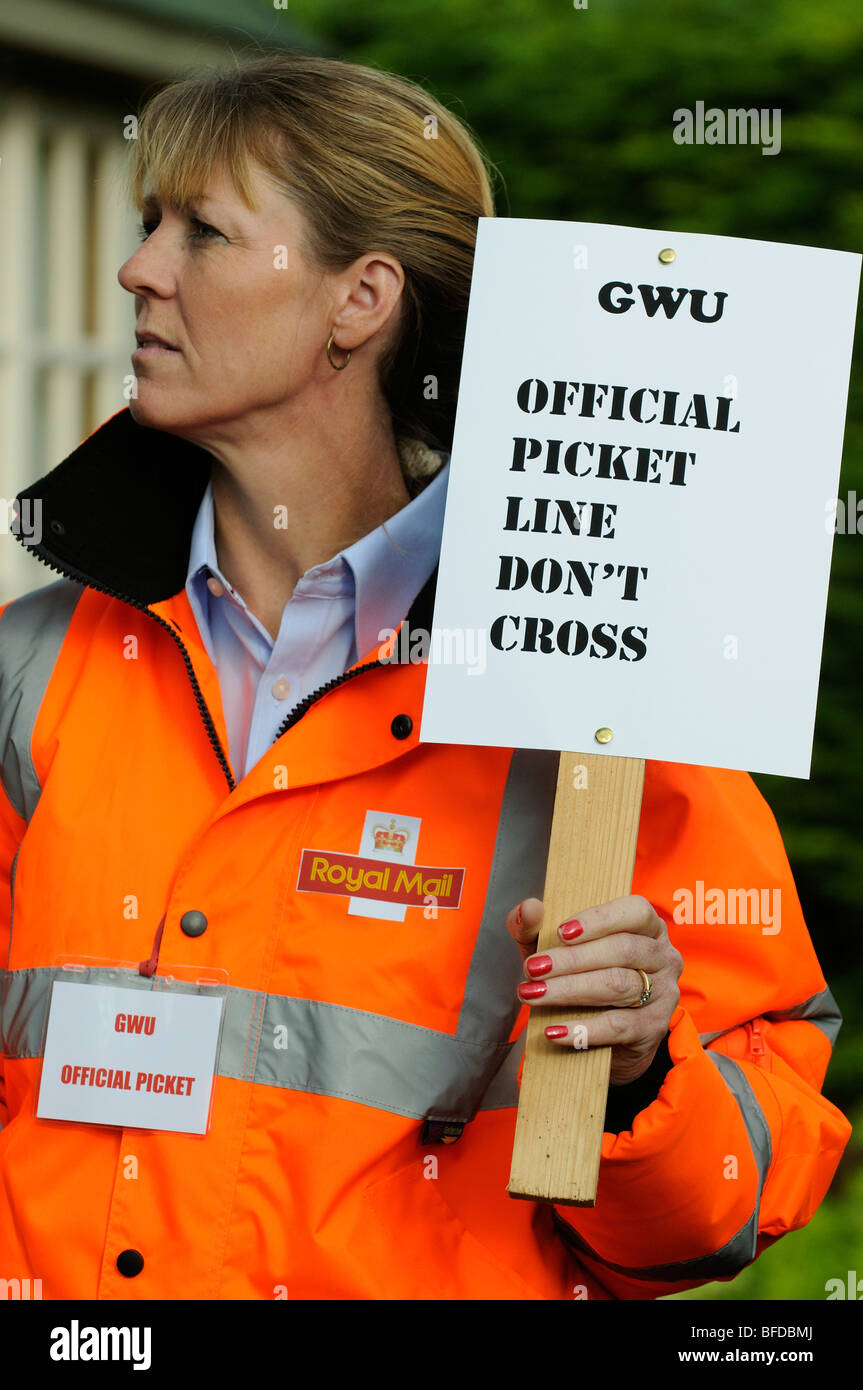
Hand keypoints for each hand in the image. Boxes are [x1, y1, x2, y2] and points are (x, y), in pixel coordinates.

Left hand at [507, 894, 682, 1084]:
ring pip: (618, 985)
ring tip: (534, 994)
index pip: (635, 911)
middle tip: (532, 968)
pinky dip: (583, 1029)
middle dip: (572, 959)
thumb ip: (536, 928)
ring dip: (570, 990)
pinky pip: (618, 1026)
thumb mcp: (554, 950)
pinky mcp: (654, 1028)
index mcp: (648, 926)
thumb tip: (529, 908)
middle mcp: (663, 956)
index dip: (599, 919)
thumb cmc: (578, 978)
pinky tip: (554, 1031)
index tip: (561, 932)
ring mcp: (664, 993)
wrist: (599, 1039)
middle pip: (622, 949)